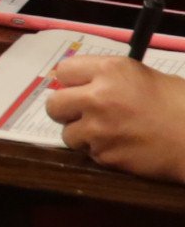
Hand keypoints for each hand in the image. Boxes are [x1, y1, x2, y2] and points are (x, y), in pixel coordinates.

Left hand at [48, 51, 184, 179]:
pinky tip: (122, 146)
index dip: (71, 82)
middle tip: (85, 115)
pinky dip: (100, 151)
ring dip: (83, 135)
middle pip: (54, 104)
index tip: (79, 89)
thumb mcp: (145, 77)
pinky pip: (88, 153)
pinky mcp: (103, 155)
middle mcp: (98, 97)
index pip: (64, 71)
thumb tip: (83, 85)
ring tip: (110, 133)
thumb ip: (110, 79)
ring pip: (67, 133)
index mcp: (111, 71)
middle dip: (66, 111)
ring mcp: (97, 128)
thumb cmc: (181, 104)